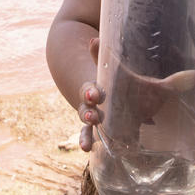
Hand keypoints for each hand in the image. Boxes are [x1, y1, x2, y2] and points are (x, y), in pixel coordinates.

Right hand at [76, 36, 194, 150]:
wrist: (123, 115)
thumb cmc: (136, 96)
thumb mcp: (152, 88)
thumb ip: (172, 83)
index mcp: (111, 78)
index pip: (101, 62)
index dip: (96, 52)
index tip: (95, 42)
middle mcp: (100, 95)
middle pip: (88, 91)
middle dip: (90, 93)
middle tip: (96, 96)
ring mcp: (96, 113)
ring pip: (85, 113)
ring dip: (86, 116)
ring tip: (92, 120)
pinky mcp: (97, 131)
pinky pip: (86, 135)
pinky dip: (85, 140)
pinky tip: (87, 148)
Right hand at [76, 37, 102, 151]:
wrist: (101, 92)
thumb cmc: (109, 79)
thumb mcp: (108, 69)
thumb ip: (102, 58)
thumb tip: (97, 41)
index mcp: (91, 90)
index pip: (88, 91)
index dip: (90, 93)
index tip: (94, 94)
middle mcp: (90, 107)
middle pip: (85, 112)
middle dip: (88, 115)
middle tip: (93, 117)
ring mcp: (94, 121)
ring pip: (86, 130)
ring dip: (85, 136)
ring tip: (85, 146)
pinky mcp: (102, 132)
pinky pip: (96, 140)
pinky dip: (96, 146)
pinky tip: (102, 154)